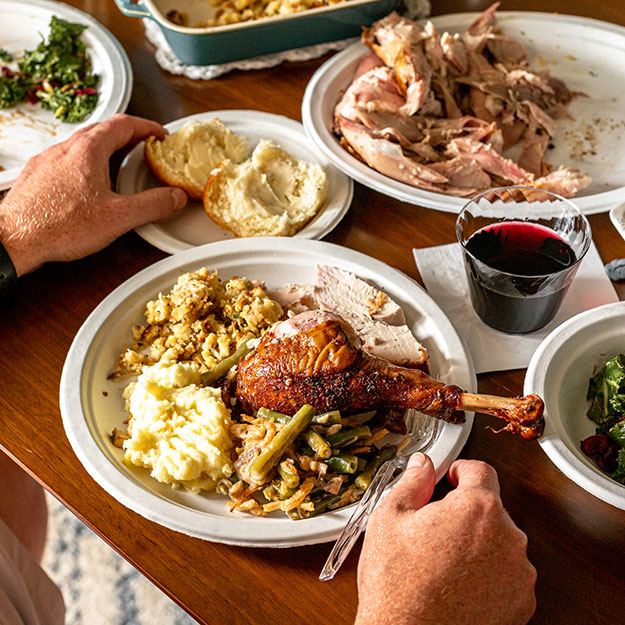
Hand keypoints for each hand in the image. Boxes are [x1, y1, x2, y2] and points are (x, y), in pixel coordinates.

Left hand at [0, 113, 187, 275]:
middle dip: (127, 134)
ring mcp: (48, 160)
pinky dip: (85, 162)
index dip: (146, 126)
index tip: (160, 134)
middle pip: (101, 129)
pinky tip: (88, 183)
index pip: (123, 124)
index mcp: (88, 150)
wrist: (15, 239)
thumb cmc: (60, 225)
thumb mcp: (118, 217)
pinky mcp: (37, 176)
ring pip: (82, 144)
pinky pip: (66, 159)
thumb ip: (152, 205)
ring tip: (120, 163)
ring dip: (105, 148)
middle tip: (144, 145)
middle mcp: (65, 149)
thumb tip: (175, 197)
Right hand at [355, 456, 535, 624]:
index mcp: (478, 509)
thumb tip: (422, 465)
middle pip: (489, 509)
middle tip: (433, 530)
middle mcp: (508, 538)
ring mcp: (518, 575)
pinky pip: (505, 575)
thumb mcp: (391, 518)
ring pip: (498, 542)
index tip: (451, 478)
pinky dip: (486, 575)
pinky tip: (456, 585)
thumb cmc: (398, 585)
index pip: (480, 471)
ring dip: (476, 544)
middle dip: (463, 513)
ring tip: (442, 563)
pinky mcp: (521, 604)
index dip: (460, 470)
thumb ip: (413, 482)